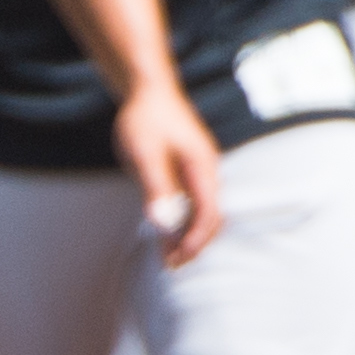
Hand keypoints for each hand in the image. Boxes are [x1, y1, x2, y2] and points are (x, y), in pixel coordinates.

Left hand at [112, 81, 223, 268]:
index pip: (208, 213)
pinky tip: (164, 233)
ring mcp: (199, 171)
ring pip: (201, 212)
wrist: (147, 90)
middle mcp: (207, 171)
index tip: (175, 258)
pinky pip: (191, 202)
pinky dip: (180, 221)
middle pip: (210, 217)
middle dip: (193, 244)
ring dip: (186, 235)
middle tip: (170, 265)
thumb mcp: (145, 154)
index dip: (194, 240)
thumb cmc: (145, 118)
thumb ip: (155, 188)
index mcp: (202, 166)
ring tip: (166, 257)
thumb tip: (162, 223)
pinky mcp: (188, 171)